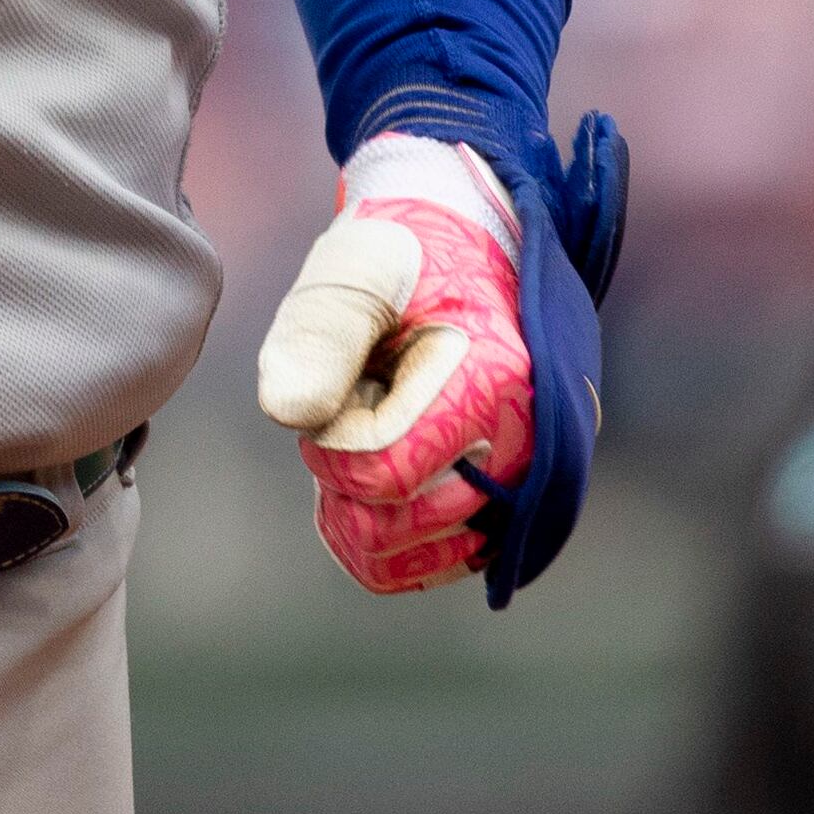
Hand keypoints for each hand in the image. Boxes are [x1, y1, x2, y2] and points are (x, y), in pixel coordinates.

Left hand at [254, 134, 533, 594]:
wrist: (470, 251)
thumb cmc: (404, 255)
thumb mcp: (355, 265)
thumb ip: (320, 331)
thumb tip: (287, 413)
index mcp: (494, 379)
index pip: (383, 474)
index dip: (330, 444)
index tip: (335, 387)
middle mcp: (526, 446)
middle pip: (394, 529)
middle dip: (345, 476)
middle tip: (353, 404)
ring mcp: (524, 483)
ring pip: (408, 560)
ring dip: (364, 505)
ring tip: (370, 430)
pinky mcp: (512, 506)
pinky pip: (433, 562)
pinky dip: (385, 534)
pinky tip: (373, 476)